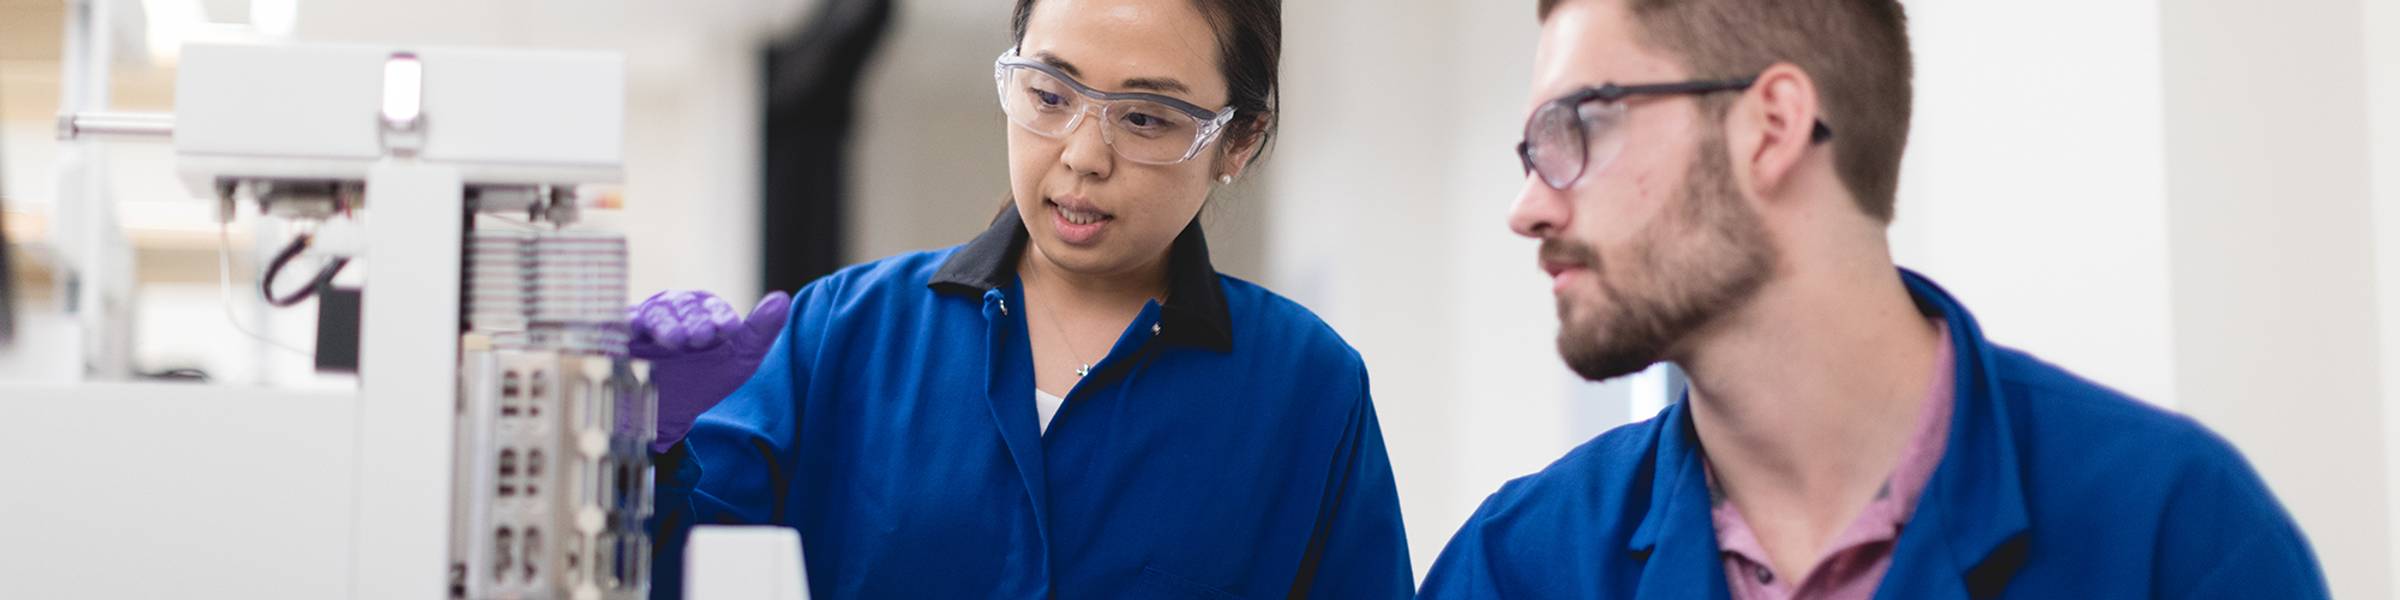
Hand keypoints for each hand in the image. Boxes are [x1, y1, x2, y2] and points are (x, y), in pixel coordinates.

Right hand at [628, 289, 792, 452]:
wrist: (663, 415)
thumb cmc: (703, 381)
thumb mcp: (737, 360)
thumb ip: (761, 331)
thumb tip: (783, 298)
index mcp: (701, 310)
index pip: (710, 305)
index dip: (719, 316)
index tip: (728, 331)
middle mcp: (670, 309)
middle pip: (681, 305)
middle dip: (693, 320)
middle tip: (701, 339)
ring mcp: (642, 321)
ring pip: (652, 312)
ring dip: (665, 324)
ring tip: (676, 341)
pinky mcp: (616, 337)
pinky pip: (618, 324)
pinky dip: (624, 324)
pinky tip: (632, 331)